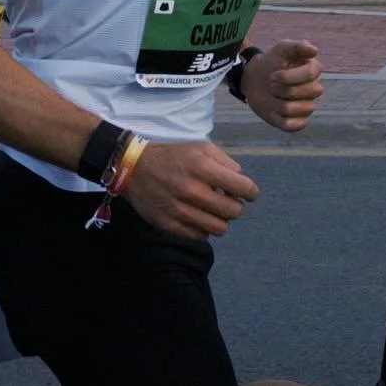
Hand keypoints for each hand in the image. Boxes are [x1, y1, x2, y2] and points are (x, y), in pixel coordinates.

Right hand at [121, 140, 259, 240]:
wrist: (134, 168)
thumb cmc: (173, 156)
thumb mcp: (201, 148)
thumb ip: (226, 163)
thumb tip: (241, 182)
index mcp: (203, 169)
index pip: (244, 189)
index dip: (251, 192)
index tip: (248, 193)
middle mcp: (194, 192)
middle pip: (235, 212)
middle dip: (236, 206)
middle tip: (228, 200)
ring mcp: (181, 211)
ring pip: (220, 229)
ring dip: (221, 220)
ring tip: (213, 210)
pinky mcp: (171, 226)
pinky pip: (201, 236)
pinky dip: (204, 228)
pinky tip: (198, 216)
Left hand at [242, 38, 323, 132]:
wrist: (256, 79)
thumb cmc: (272, 62)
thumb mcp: (282, 48)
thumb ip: (298, 46)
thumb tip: (314, 51)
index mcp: (313, 70)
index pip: (309, 75)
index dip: (288, 76)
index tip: (273, 75)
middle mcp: (314, 89)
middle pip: (306, 93)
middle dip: (282, 88)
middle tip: (271, 84)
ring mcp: (306, 106)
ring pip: (297, 109)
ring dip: (278, 103)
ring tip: (273, 96)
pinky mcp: (296, 121)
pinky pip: (293, 126)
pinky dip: (280, 120)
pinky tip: (273, 111)